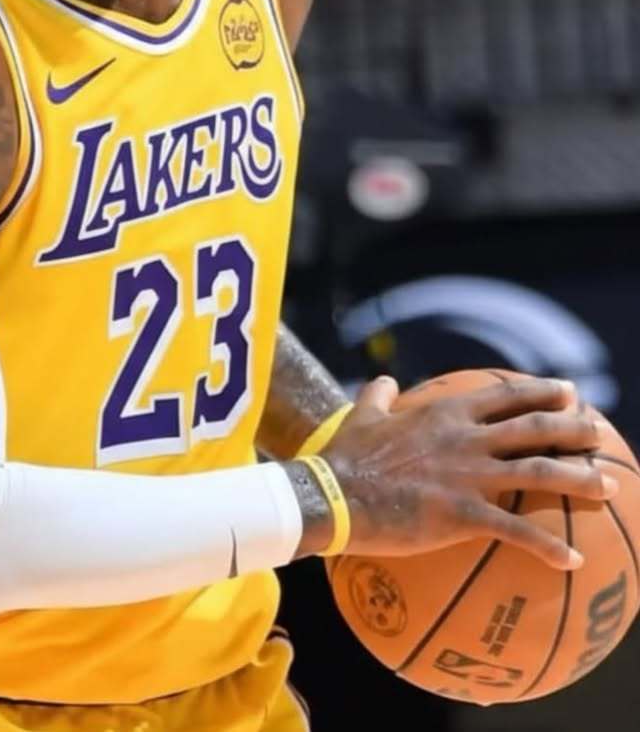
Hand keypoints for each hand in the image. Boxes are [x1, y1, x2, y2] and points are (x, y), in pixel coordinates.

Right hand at [322, 375, 616, 570]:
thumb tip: (385, 381)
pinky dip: (548, 546)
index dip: (541, 392)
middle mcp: (465, 438)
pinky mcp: (462, 514)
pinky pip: (517, 531)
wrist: (332, 493)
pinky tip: (573, 560)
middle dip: (574, 429)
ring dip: (578, 478)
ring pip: (537, 472)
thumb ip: (379, 396)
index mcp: (446, 413)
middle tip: (601, 433)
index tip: (570, 392)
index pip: (505, 396)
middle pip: (534, 429)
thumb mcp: (363, 415)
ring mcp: (467, 475)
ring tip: (609, 486)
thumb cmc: (346, 456)